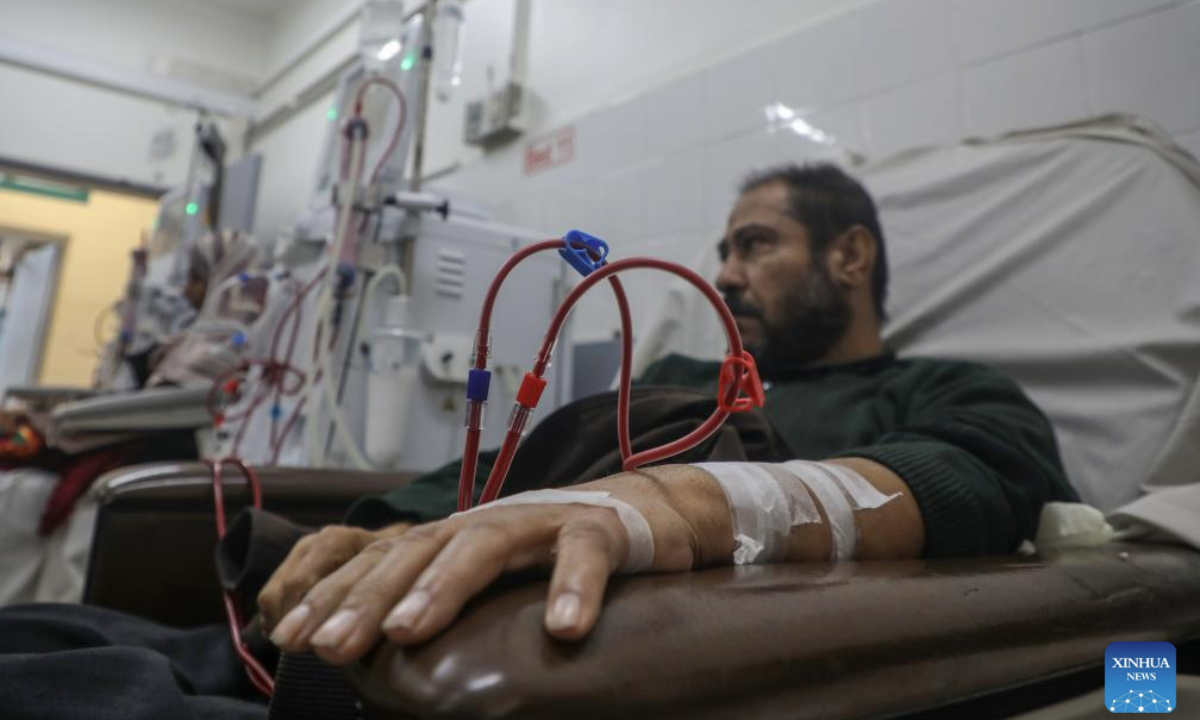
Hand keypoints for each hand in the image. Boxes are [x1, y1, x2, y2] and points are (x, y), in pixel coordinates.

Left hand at [266, 471, 711, 664]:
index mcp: (450, 539)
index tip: (291, 640)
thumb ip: (434, 601)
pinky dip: (575, 587)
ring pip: (483, 544)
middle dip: (368, 598)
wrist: (632, 515)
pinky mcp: (597, 530)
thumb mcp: (482, 579)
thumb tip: (367, 652)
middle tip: (331, 646)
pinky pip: (584, 555)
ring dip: (443, 586)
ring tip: (409, 629)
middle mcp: (484, 523)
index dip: (334, 597)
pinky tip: (563, 629)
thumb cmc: (547, 557)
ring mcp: (539, 522)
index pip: (381, 563)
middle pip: (417, 553)